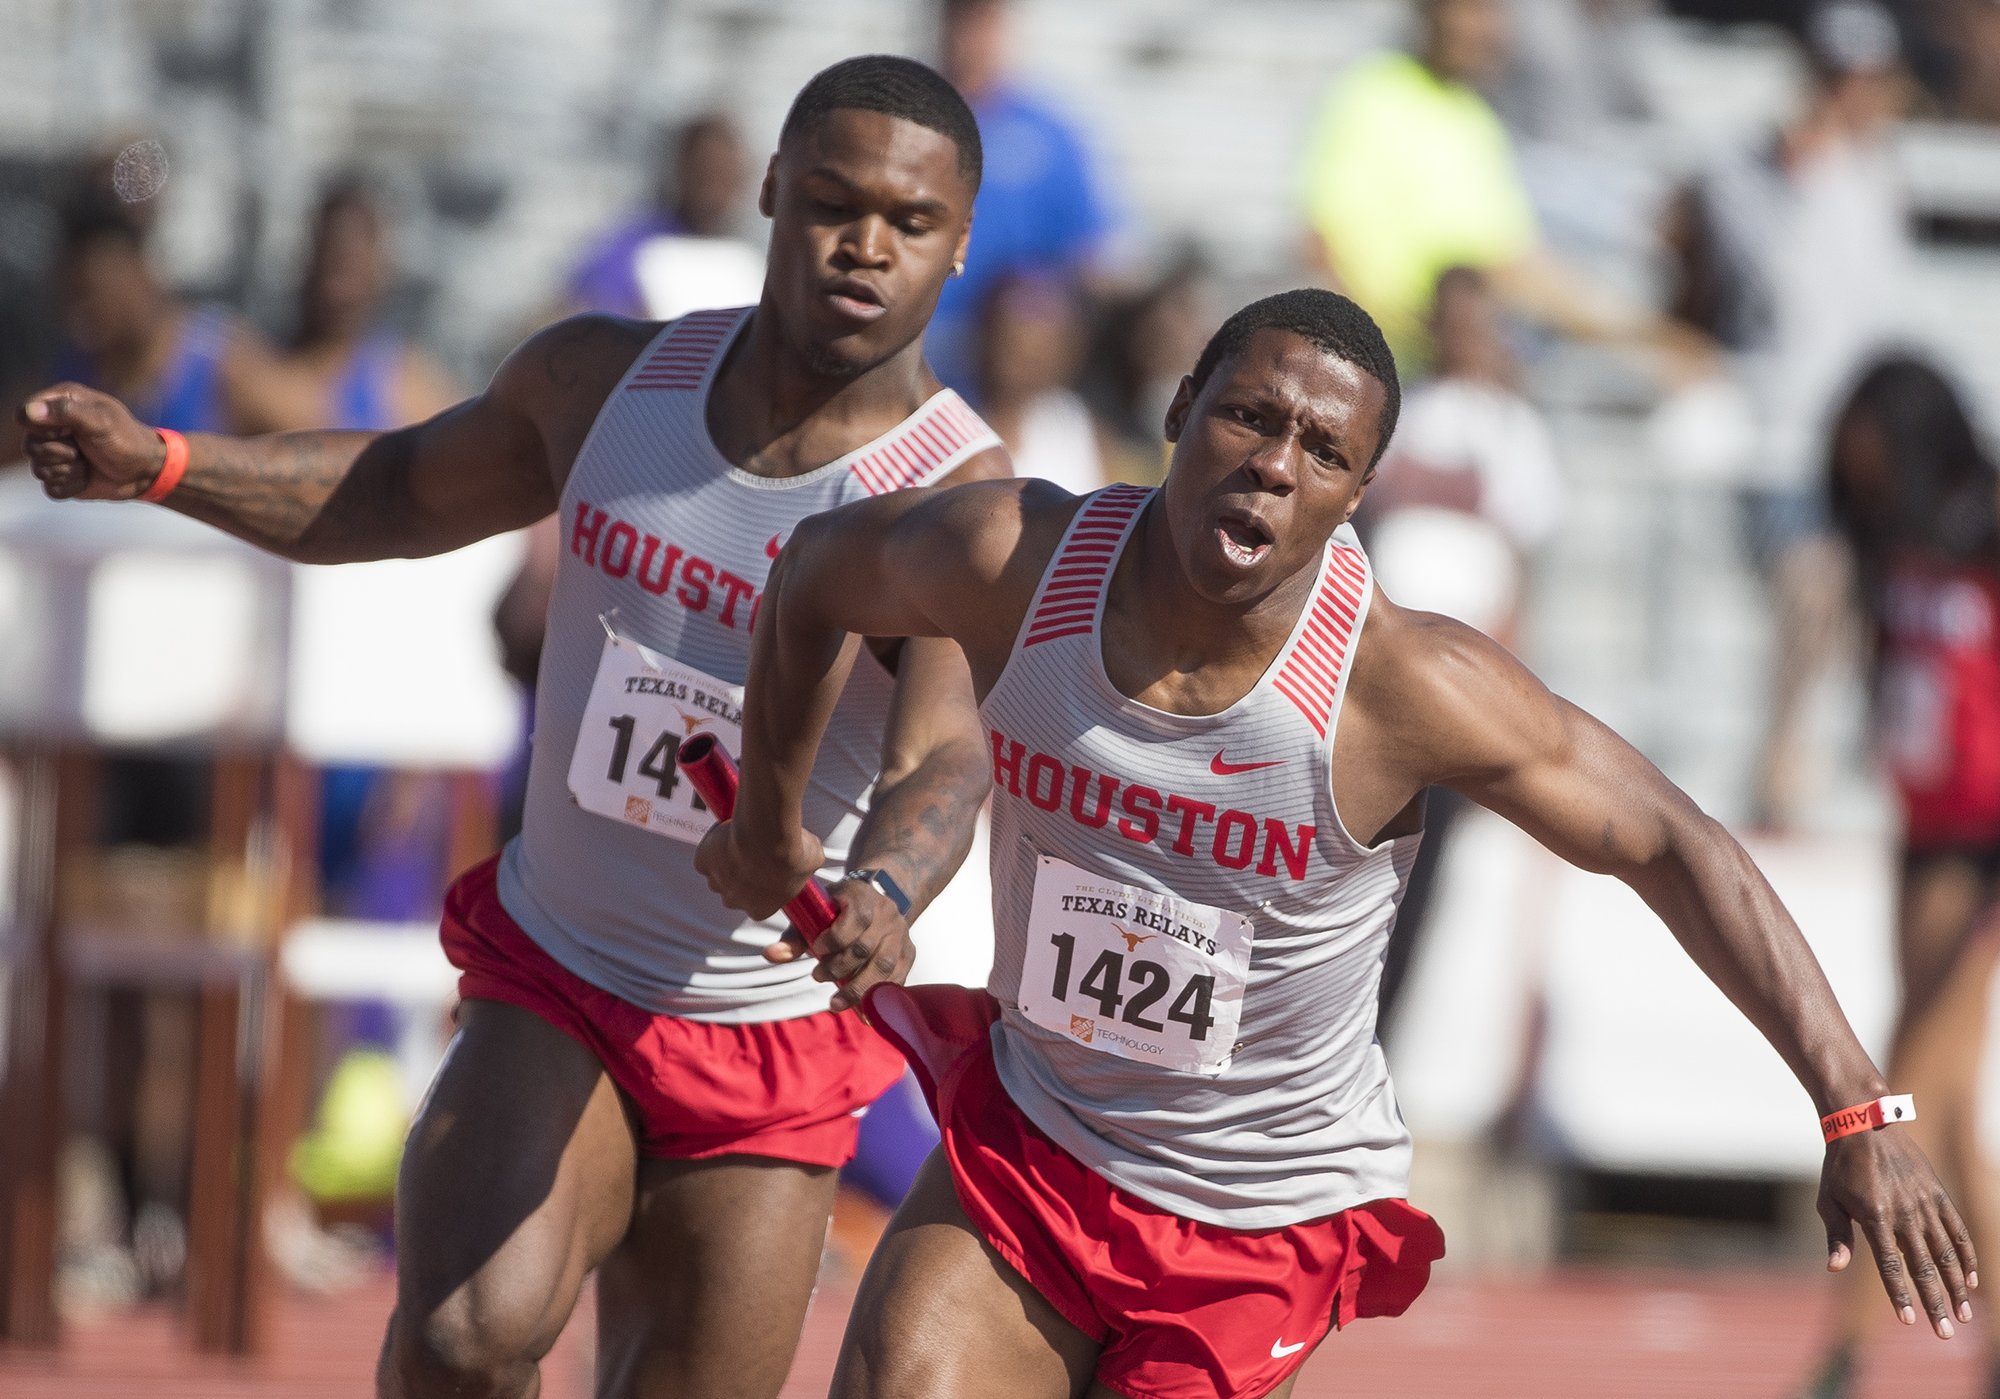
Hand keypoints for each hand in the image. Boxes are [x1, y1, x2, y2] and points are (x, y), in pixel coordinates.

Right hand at [18, 384, 169, 500]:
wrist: (146, 471)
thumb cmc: (127, 440)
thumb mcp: (101, 421)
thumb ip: (67, 412)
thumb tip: (29, 412)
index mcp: (61, 404)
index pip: (24, 414)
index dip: (41, 428)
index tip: (67, 431)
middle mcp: (53, 427)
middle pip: (29, 446)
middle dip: (59, 453)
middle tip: (84, 451)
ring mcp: (56, 453)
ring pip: (38, 469)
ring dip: (68, 471)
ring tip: (88, 463)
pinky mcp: (61, 477)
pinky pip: (51, 488)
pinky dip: (71, 486)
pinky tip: (87, 478)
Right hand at [693, 817, 823, 921]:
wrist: (768, 833)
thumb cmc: (793, 849)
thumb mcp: (812, 860)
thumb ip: (807, 864)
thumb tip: (812, 854)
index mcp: (761, 909)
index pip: (758, 904)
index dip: (764, 887)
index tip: (770, 871)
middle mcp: (735, 901)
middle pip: (734, 893)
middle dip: (742, 877)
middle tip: (756, 853)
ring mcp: (717, 882)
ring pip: (717, 875)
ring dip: (726, 862)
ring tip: (742, 841)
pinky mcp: (703, 862)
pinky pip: (704, 858)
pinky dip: (711, 848)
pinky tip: (725, 835)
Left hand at [784, 877, 915, 1012]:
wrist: (874, 899)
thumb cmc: (836, 910)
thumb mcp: (815, 913)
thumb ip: (795, 936)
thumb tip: (771, 955)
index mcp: (863, 896)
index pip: (856, 918)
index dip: (835, 939)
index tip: (817, 949)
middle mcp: (887, 914)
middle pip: (866, 948)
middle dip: (839, 968)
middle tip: (817, 976)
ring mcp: (901, 934)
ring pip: (884, 966)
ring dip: (858, 989)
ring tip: (835, 1003)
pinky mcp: (908, 953)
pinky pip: (897, 978)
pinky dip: (879, 996)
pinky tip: (862, 1010)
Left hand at [1819, 1129, 1977, 1337]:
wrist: (1864, 1124)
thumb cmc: (1839, 1166)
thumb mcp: (1829, 1200)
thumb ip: (1837, 1236)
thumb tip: (1834, 1268)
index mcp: (1875, 1216)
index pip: (1891, 1266)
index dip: (1900, 1295)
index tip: (1909, 1321)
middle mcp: (1904, 1213)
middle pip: (1924, 1267)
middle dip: (1936, 1302)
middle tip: (1946, 1333)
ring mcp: (1925, 1203)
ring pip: (1946, 1253)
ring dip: (1956, 1287)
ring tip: (1964, 1314)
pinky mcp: (1938, 1194)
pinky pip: (1957, 1230)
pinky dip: (1965, 1256)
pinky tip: (1970, 1280)